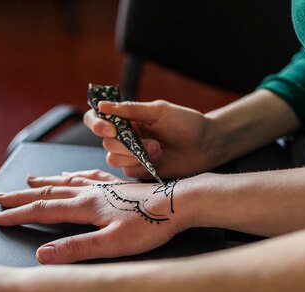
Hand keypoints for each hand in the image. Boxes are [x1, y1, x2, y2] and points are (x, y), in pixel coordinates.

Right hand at [0, 171, 188, 263]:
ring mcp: (105, 187)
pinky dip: (72, 175)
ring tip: (28, 181)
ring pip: (66, 181)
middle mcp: (92, 192)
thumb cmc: (151, 225)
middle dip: (22, 197)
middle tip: (1, 197)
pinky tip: (72, 174)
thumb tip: (43, 256)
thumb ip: (76, 249)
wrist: (180, 202)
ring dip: (44, 183)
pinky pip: (88, 176)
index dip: (18, 214)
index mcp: (87, 206)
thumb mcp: (113, 244)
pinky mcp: (119, 186)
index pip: (43, 210)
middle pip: (49, 193)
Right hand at [83, 100, 217, 178]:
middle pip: (106, 143)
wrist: (207, 145)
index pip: (97, 120)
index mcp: (127, 119)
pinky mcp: (141, 171)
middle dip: (125, 145)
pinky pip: (127, 173)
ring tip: (158, 150)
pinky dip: (141, 167)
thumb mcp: (158, 111)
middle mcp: (126, 137)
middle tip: (151, 142)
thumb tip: (102, 105)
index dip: (97, 124)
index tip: (110, 129)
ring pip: (114, 159)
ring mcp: (133, 155)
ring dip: (135, 156)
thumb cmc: (186, 123)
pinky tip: (158, 161)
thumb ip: (130, 109)